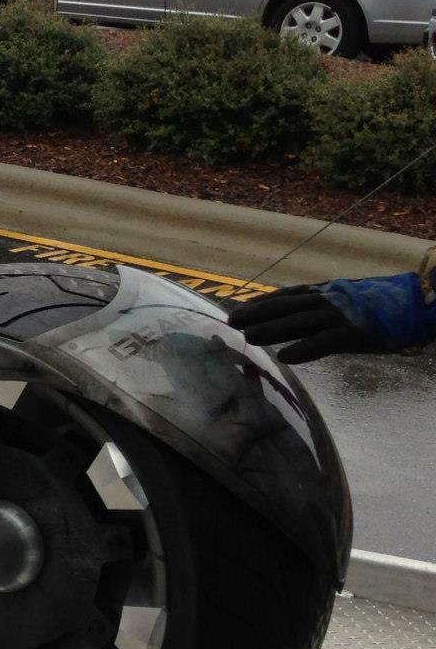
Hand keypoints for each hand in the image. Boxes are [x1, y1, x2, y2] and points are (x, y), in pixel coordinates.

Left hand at [226, 272, 435, 363]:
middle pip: (287, 306)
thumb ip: (321, 307)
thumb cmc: (381, 307)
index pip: (287, 295)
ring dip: (273, 329)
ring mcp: (344, 315)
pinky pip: (327, 341)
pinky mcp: (358, 333)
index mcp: (327, 292)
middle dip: (257, 313)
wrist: (419, 306)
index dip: (261, 302)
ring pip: (301, 321)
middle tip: (231, 322)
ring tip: (249, 337)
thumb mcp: (346, 302)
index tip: (237, 308)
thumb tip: (292, 317)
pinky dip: (306, 348)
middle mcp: (331, 300)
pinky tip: (286, 356)